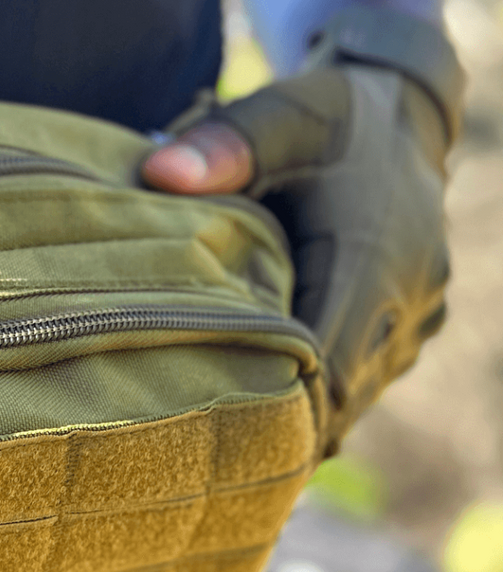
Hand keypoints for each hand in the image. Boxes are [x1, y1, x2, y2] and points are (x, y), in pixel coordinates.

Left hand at [142, 9, 459, 452]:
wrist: (400, 113)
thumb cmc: (328, 118)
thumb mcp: (279, 114)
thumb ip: (221, 145)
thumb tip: (155, 173)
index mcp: (373, 257)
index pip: (328, 364)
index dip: (276, 408)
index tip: (216, 435)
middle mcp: (406, 297)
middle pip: (341, 394)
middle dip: (280, 426)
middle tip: (202, 458)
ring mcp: (416, 315)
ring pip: (357, 394)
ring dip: (302, 414)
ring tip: (226, 444)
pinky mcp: (413, 322)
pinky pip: (366, 376)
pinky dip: (322, 393)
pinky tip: (264, 407)